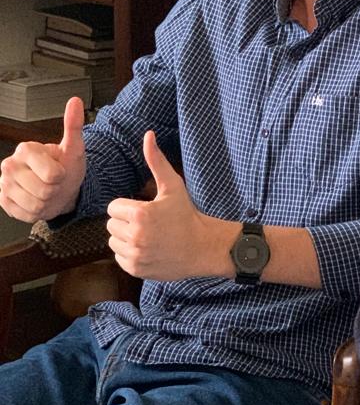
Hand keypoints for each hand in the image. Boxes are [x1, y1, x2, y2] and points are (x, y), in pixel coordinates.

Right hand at [0, 96, 85, 221]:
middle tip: (53, 182)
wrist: (60, 188)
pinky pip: (26, 214)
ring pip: (35, 205)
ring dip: (47, 202)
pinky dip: (37, 212)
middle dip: (54, 190)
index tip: (59, 170)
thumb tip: (75, 101)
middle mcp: (10, 165)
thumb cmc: (66, 168)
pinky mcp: (3, 201)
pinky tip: (37, 200)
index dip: (61, 176)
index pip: (52, 174)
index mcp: (26, 149)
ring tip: (47, 191)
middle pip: (44, 191)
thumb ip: (73, 125)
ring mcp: (4, 184)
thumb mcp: (74, 148)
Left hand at [106, 131, 236, 281]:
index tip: (144, 209)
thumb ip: (156, 161)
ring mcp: (135, 255)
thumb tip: (148, 134)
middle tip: (147, 223)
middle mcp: (135, 236)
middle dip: (125, 222)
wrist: (202, 247)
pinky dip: (129, 254)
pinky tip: (147, 248)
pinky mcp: (136, 269)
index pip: (113, 207)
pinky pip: (119, 258)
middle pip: (111, 224)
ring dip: (125, 238)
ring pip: (113, 242)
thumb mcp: (173, 186)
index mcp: (140, 214)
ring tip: (146, 235)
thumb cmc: (186, 215)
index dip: (127, 206)